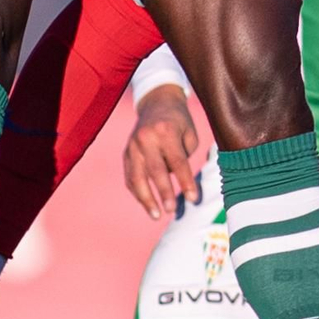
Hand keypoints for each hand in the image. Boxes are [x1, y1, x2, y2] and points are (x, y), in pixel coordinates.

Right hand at [122, 85, 199, 220]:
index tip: (193, 198)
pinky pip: (130, 177)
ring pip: (136, 177)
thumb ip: (184, 157)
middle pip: (155, 170)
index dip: (186, 181)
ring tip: (156, 215)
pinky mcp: (126, 153)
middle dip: (164, 192)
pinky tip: (148, 204)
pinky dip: (138, 192)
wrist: (157, 103)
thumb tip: (178, 182)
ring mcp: (132, 146)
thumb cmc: (179, 121)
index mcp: (166, 131)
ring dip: (146, 199)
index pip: (177, 161)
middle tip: (171, 210)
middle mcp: (146, 138)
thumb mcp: (189, 133)